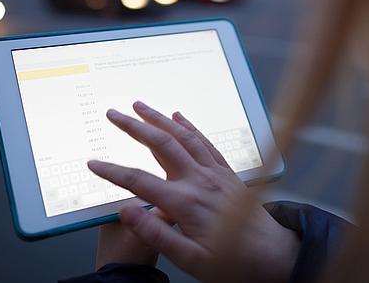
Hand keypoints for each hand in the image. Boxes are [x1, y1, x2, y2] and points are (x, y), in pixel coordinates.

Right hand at [88, 101, 298, 282]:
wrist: (273, 254)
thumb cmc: (234, 261)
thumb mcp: (191, 259)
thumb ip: (157, 234)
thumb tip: (127, 212)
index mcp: (186, 202)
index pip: (139, 181)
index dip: (113, 171)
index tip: (94, 163)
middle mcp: (200, 181)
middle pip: (161, 145)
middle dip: (134, 127)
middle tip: (114, 114)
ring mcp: (216, 174)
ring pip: (183, 137)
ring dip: (160, 119)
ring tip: (141, 106)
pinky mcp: (227, 174)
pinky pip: (206, 143)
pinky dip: (190, 128)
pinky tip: (180, 118)